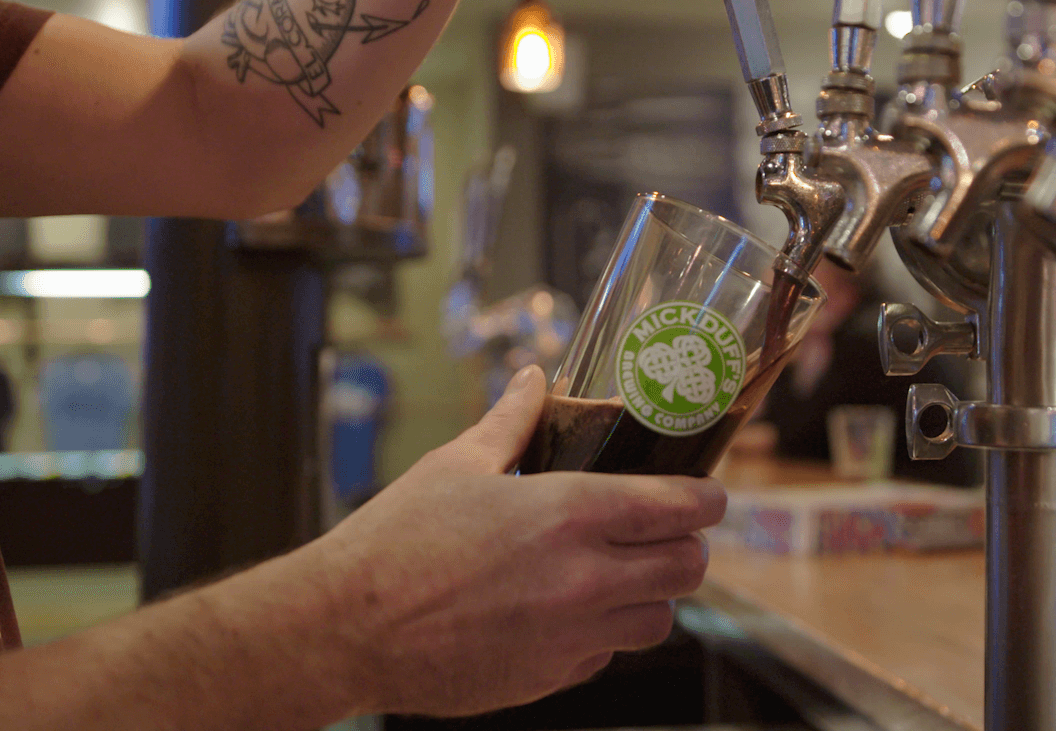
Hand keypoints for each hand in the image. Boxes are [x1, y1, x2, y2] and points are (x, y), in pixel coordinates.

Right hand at [298, 367, 725, 715]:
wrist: (346, 627)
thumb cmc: (395, 541)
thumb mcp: (457, 463)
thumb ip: (514, 420)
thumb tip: (537, 377)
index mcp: (569, 513)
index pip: (679, 508)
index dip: (706, 499)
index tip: (709, 494)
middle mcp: (584, 578)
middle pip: (687, 567)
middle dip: (687, 546)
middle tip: (667, 533)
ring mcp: (571, 635)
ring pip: (659, 620)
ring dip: (652, 595)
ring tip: (622, 575)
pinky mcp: (551, 678)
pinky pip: (607, 654)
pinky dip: (604, 634)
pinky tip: (570, 612)